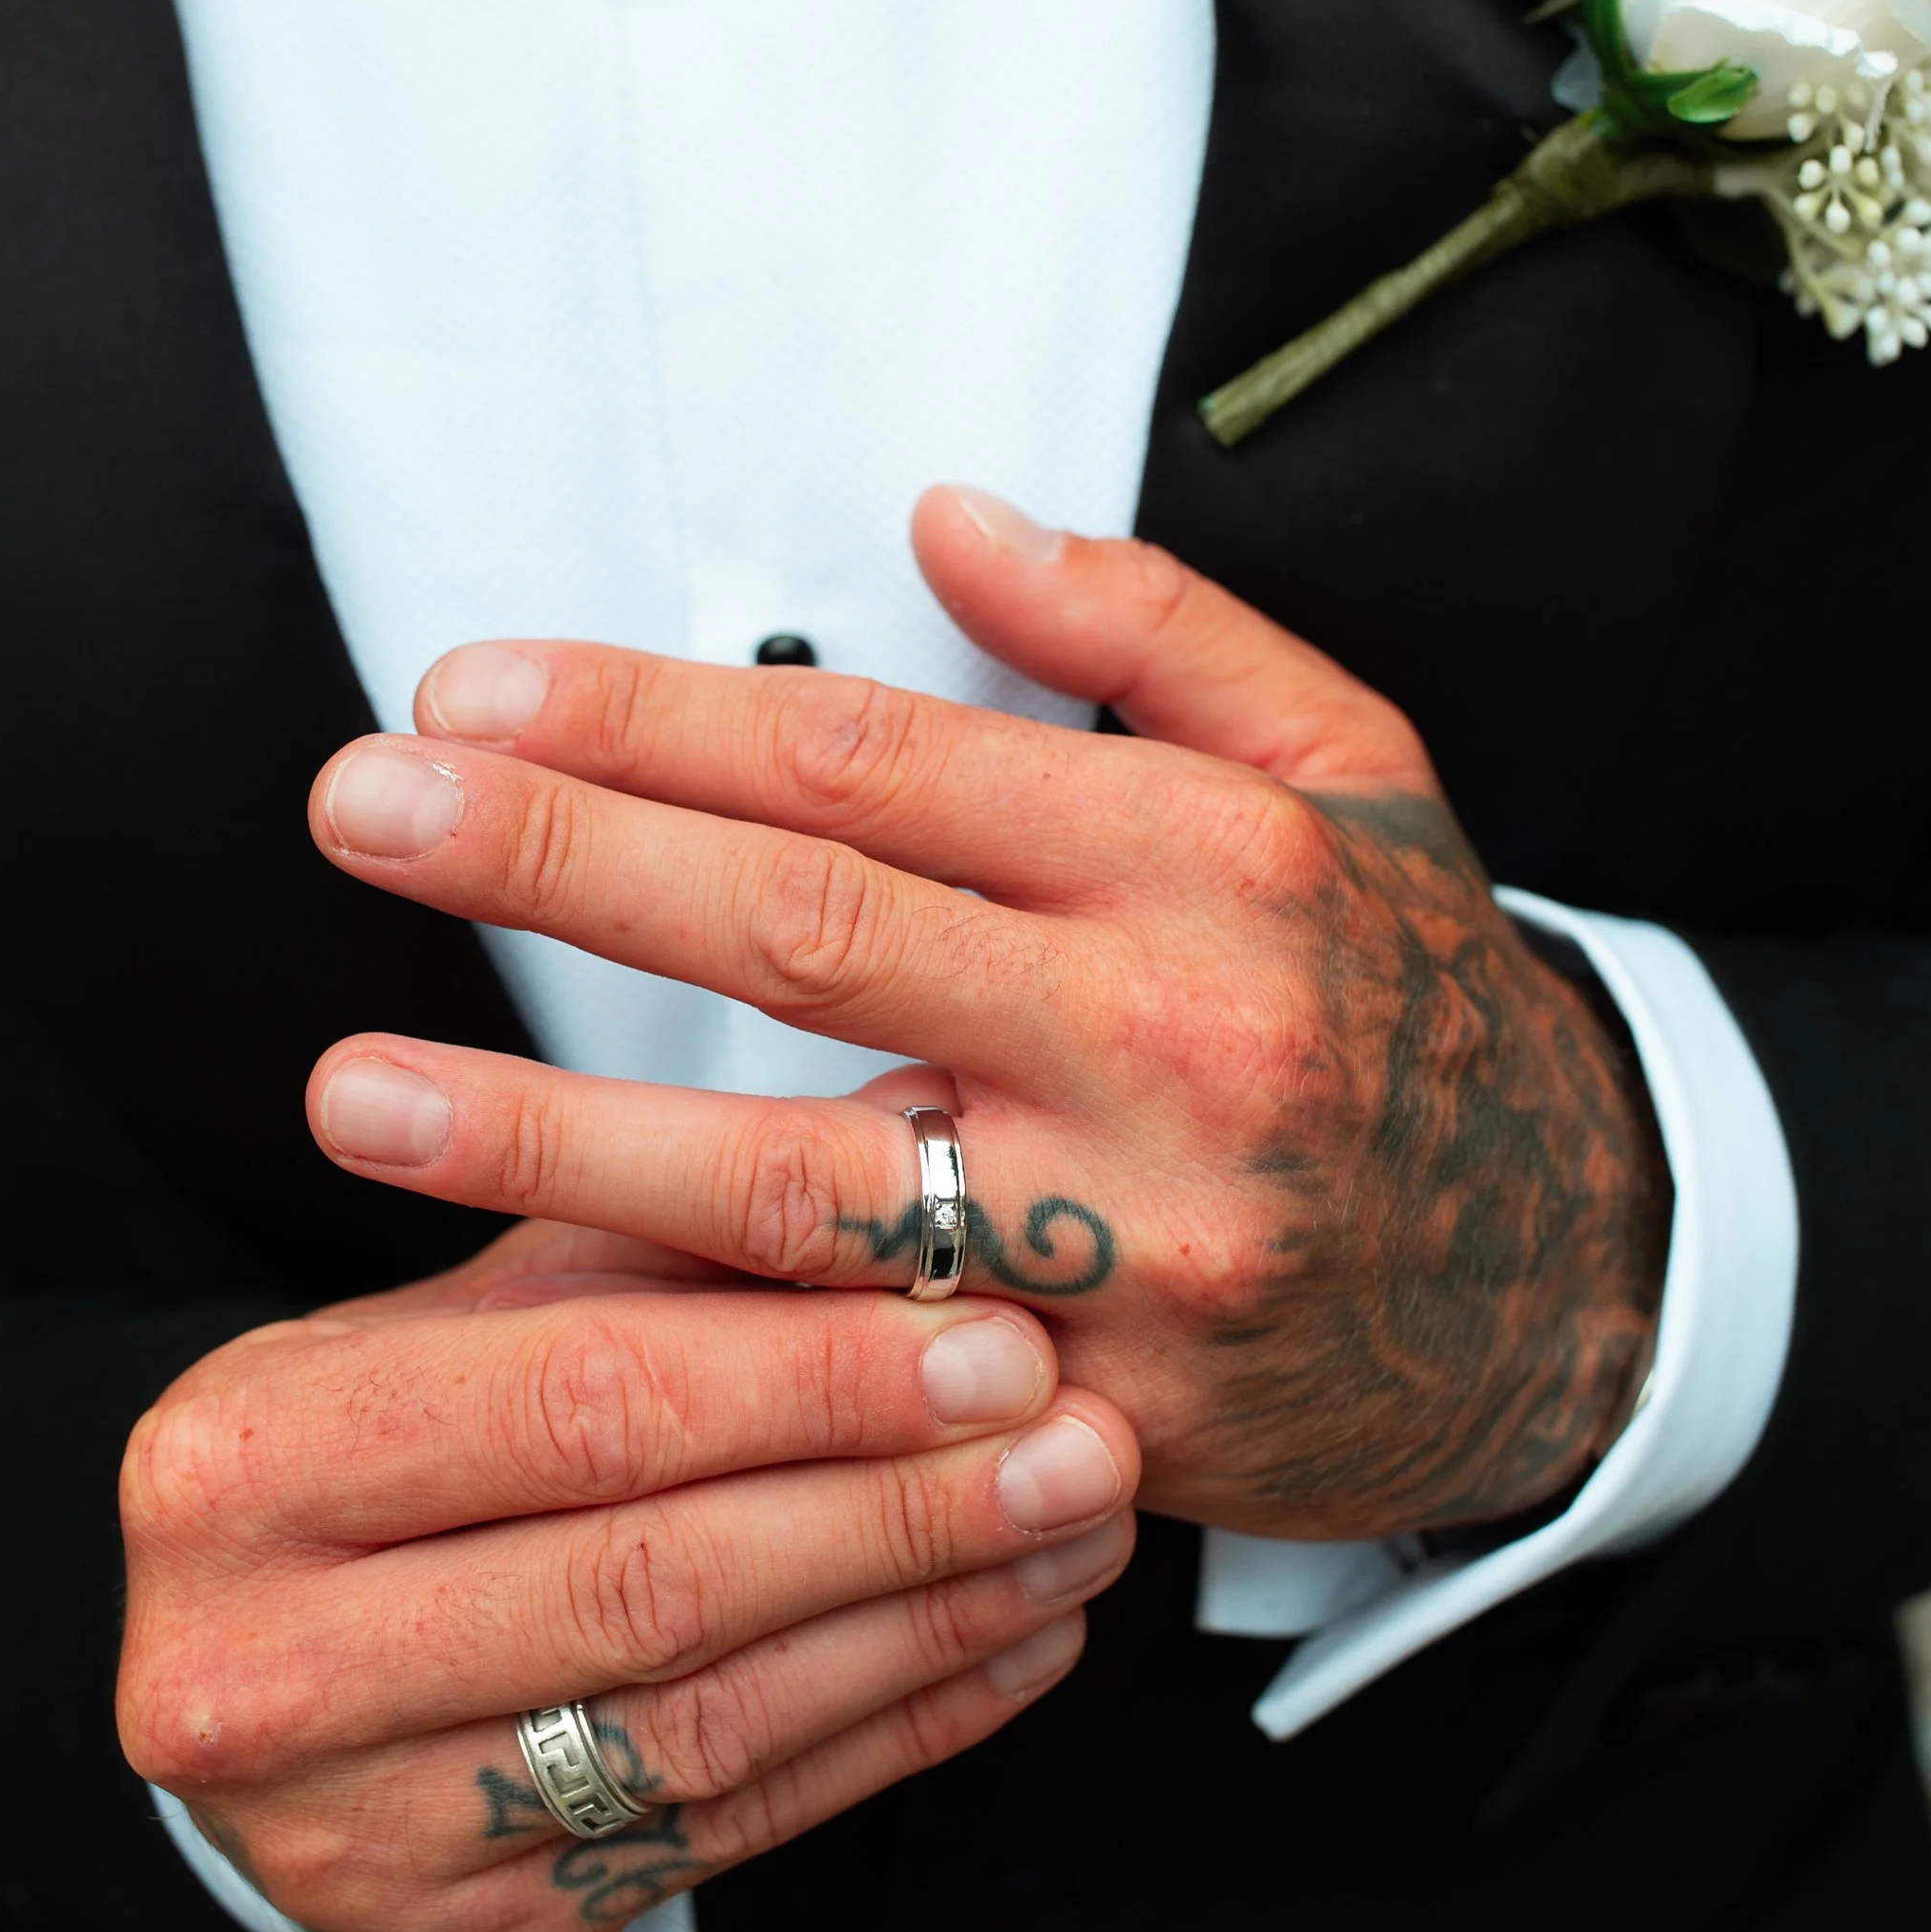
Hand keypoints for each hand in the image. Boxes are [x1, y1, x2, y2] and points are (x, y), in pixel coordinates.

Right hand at [115, 1228, 1136, 1931]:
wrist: (247, 1665)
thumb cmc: (381, 1455)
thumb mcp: (466, 1313)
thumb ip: (664, 1236)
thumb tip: (912, 1142)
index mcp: (243, 1461)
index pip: (580, 1403)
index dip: (809, 1377)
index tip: (989, 1339)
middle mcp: (260, 1664)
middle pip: (651, 1579)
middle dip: (899, 1506)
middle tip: (1077, 1446)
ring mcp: (348, 1834)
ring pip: (704, 1723)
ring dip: (925, 1624)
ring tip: (1075, 1537)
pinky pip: (721, 1834)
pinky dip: (890, 1735)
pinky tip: (1006, 1647)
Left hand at [302, 492, 1668, 1538]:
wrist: (1576, 1283)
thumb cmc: (1415, 1000)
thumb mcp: (1353, 767)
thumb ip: (1154, 631)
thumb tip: (945, 517)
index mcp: (1207, 857)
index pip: (875, 761)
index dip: (653, 719)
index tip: (475, 690)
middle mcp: (1168, 1041)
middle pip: (808, 934)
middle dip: (557, 863)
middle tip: (365, 805)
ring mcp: (1130, 1247)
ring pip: (795, 1185)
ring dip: (549, 1137)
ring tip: (354, 1094)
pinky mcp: (1099, 1414)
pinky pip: (854, 1370)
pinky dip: (686, 1332)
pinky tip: (520, 1296)